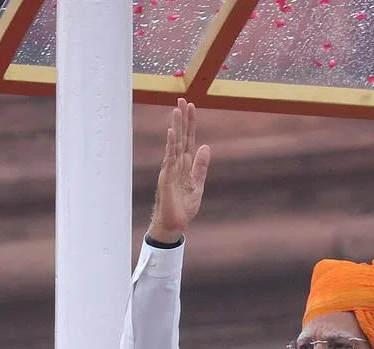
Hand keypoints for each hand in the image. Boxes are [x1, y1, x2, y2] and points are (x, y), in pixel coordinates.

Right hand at [147, 98, 210, 243]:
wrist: (175, 225)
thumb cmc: (183, 206)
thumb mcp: (198, 184)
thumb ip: (201, 166)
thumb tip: (206, 146)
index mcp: (185, 165)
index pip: (188, 140)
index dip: (190, 124)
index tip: (191, 106)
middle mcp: (176, 164)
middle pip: (180, 137)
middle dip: (182, 119)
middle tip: (182, 99)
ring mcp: (170, 170)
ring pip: (174, 145)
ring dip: (176, 127)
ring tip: (176, 111)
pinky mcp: (167, 179)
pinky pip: (169, 160)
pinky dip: (170, 146)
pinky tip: (172, 134)